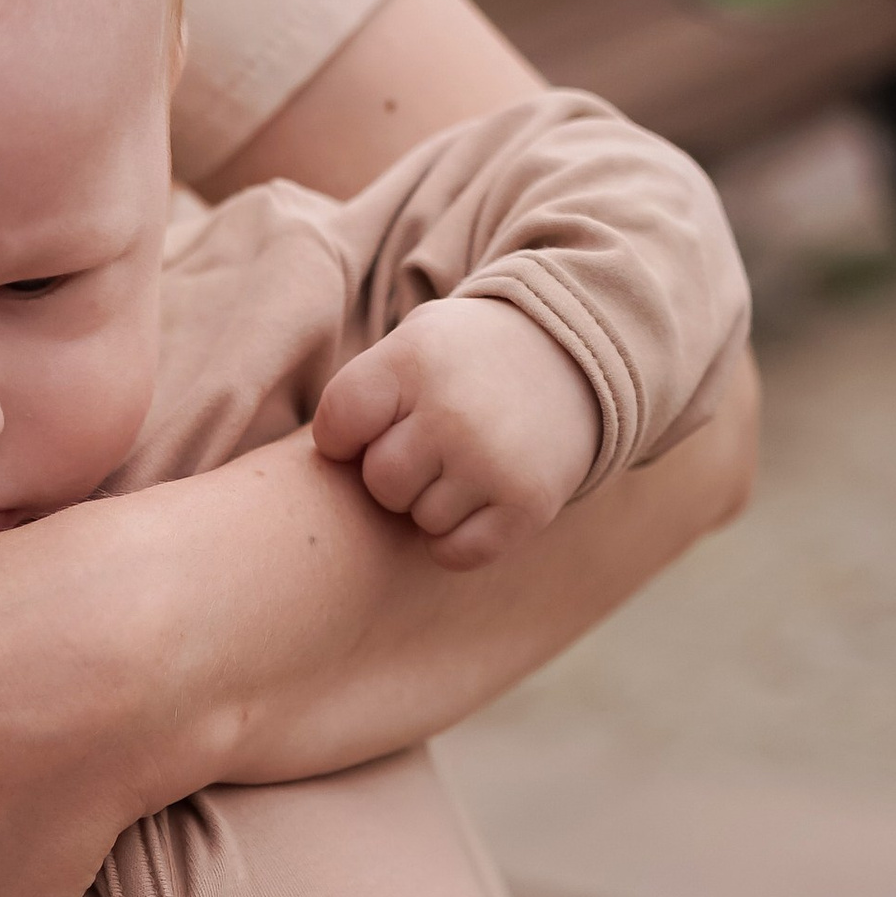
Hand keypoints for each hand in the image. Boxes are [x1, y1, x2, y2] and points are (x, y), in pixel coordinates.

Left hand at [313, 297, 602, 571]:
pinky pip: (455, 554)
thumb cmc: (469, 360)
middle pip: (380, 480)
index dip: (348, 435)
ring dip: (435, 501)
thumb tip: (318, 470)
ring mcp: (491, 462)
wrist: (576, 356)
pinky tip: (480, 498)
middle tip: (434, 442)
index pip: (339, 426)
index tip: (378, 423)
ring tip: (468, 459)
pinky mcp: (527, 505)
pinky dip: (460, 538)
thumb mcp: (415, 342)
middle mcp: (451, 412)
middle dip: (398, 469)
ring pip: (419, 519)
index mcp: (413, 360)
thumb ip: (362, 394)